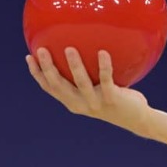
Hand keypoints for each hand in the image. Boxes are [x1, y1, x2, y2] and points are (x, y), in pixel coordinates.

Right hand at [27, 47, 153, 135]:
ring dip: (74, 66)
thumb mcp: (97, 89)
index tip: (29, 56)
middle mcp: (80, 104)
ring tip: (69, 48)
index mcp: (73, 102)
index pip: (50, 88)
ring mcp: (95, 103)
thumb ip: (87, 76)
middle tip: (41, 50)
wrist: (137, 119)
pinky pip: (106, 79)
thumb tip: (79, 47)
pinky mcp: (112, 99)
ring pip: (81, 83)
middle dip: (47, 68)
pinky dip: (104, 66)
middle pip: (59, 86)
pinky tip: (103, 51)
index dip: (37, 74)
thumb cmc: (116, 100)